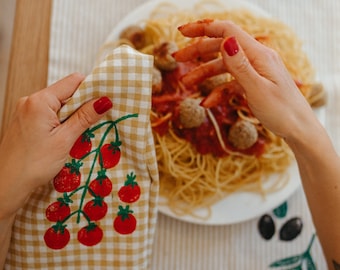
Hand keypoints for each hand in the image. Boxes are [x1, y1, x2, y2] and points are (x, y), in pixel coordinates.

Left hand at [0, 73, 112, 218]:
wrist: (6, 184)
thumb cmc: (34, 164)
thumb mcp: (64, 140)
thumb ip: (84, 117)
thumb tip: (104, 101)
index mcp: (39, 101)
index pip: (73, 81)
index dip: (92, 89)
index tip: (105, 102)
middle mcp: (30, 101)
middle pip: (66, 92)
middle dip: (83, 105)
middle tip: (96, 121)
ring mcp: (26, 110)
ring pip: (59, 104)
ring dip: (73, 115)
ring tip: (81, 132)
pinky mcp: (26, 121)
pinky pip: (50, 114)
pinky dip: (62, 121)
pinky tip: (67, 136)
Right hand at [174, 20, 317, 139]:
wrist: (299, 129)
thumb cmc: (283, 111)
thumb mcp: (258, 89)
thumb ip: (240, 66)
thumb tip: (225, 41)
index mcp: (259, 55)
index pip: (227, 31)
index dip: (203, 29)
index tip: (182, 32)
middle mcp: (256, 58)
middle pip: (221, 47)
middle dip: (197, 52)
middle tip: (177, 58)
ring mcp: (254, 71)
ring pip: (223, 66)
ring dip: (203, 74)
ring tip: (186, 84)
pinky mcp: (252, 84)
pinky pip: (230, 83)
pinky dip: (217, 91)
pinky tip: (208, 103)